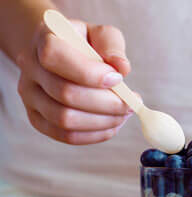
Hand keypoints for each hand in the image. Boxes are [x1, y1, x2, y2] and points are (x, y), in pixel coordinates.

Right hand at [16, 19, 131, 144]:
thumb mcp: (101, 35)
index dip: (90, 73)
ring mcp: (31, 97)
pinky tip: (112, 124)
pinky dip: (95, 134)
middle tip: (131, 104)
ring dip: (103, 121)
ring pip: (65, 120)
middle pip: (65, 94)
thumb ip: (112, 46)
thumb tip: (122, 68)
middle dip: (106, 103)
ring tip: (124, 114)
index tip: (118, 79)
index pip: (56, 56)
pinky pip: (67, 136)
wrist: (62, 57)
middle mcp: (30, 68)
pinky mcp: (38, 120)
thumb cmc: (86, 46)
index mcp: (44, 39)